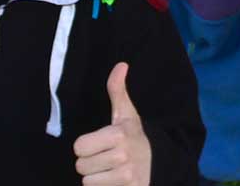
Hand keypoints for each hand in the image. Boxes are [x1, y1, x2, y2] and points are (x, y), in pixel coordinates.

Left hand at [73, 63, 151, 185]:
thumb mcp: (127, 115)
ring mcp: (125, 176)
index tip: (99, 144)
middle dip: (90, 163)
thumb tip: (120, 65)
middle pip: (81, 165)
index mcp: (118, 134)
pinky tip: (114, 180)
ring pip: (87, 181)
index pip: (79, 147)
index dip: (86, 146)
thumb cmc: (135, 137)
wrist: (160, 164)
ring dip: (96, 177)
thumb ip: (118, 91)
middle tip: (105, 157)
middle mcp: (122, 156)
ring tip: (109, 169)